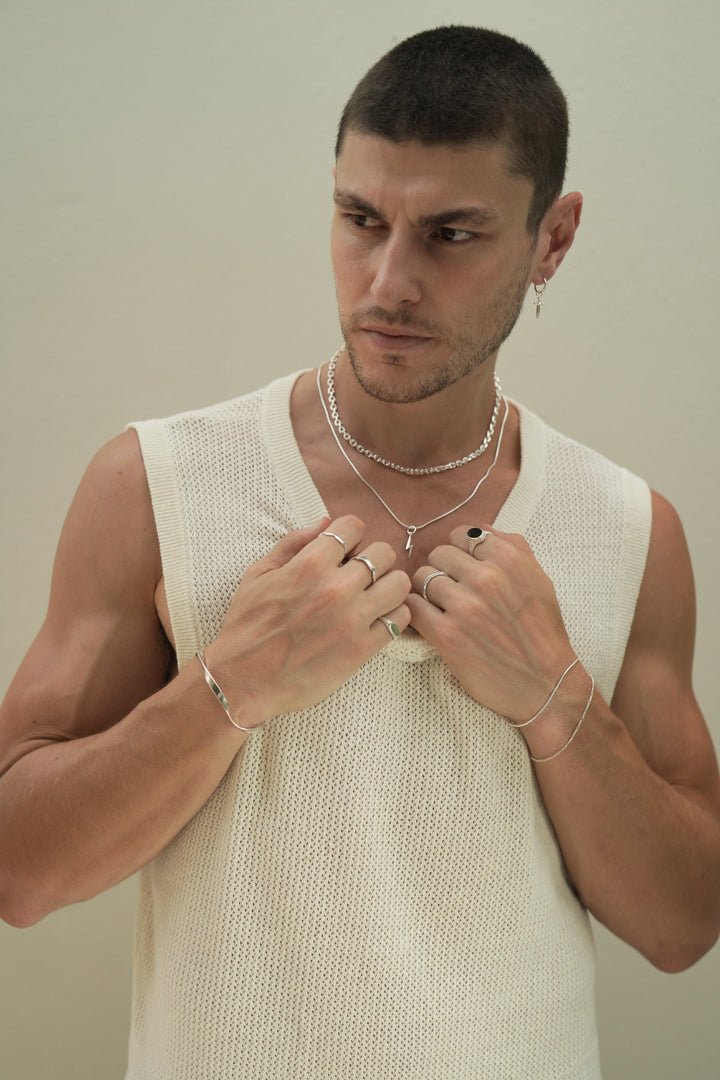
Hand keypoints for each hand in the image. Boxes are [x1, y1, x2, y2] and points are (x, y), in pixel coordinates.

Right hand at [206, 515, 411, 724]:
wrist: (243, 681)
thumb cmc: (247, 626)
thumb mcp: (259, 574)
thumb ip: (293, 543)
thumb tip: (325, 522)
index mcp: (309, 565)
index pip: (354, 526)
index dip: (350, 534)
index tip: (344, 549)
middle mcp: (335, 588)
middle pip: (383, 552)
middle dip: (373, 558)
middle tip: (360, 574)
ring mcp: (352, 619)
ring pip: (399, 584)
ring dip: (388, 585)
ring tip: (373, 595)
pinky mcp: (361, 649)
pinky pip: (399, 619)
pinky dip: (393, 615)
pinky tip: (375, 619)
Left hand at [406, 524, 575, 720]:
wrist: (545, 684)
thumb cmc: (542, 632)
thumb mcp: (539, 579)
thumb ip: (512, 546)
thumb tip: (479, 529)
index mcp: (509, 560)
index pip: (462, 535)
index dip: (460, 553)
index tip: (464, 569)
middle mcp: (486, 578)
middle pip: (438, 554)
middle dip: (443, 570)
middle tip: (453, 591)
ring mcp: (465, 606)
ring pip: (422, 578)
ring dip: (428, 592)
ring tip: (444, 608)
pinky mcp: (447, 635)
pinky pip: (413, 607)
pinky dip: (417, 612)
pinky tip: (431, 621)